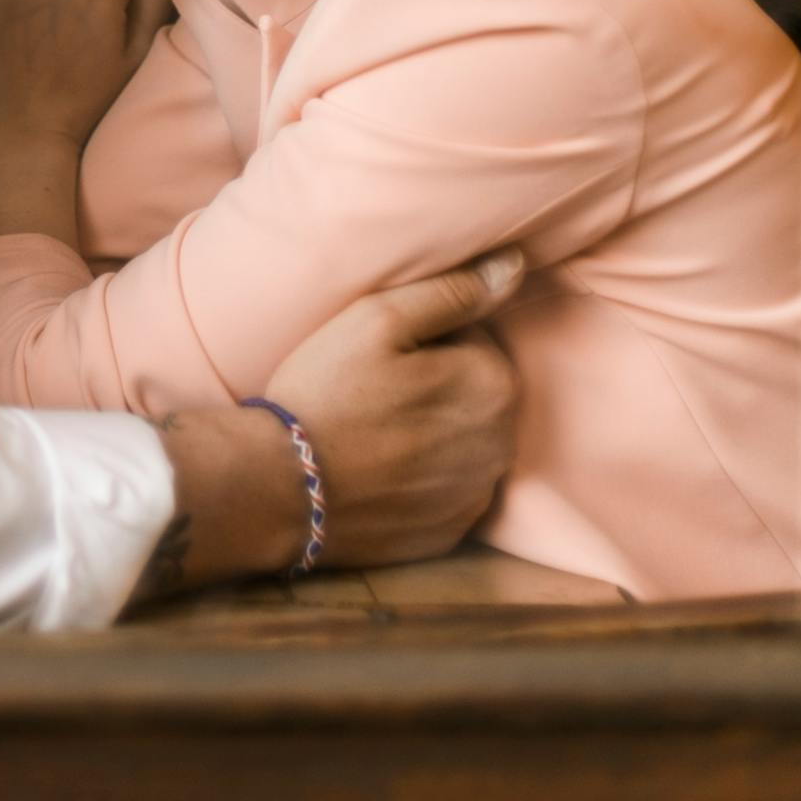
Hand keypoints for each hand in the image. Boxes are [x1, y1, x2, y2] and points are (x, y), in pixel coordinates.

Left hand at [0, 0, 167, 152]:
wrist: (21, 133)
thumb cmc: (86, 99)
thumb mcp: (136, 54)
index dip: (110, 12)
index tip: (98, 43)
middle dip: (76, 5)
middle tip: (68, 52)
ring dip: (42, 6)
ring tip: (41, 51)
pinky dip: (10, 14)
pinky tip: (15, 47)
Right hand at [265, 253, 523, 568]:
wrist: (284, 489)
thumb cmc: (328, 391)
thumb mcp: (379, 318)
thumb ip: (454, 291)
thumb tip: (516, 267)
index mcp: (494, 384)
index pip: (476, 337)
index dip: (427, 337)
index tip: (385, 351)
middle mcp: (502, 445)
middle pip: (476, 391)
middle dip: (438, 382)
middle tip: (375, 386)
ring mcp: (477, 495)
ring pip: (465, 439)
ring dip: (434, 428)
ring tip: (375, 427)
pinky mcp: (451, 532)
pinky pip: (451, 487)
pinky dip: (425, 474)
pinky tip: (382, 467)